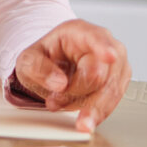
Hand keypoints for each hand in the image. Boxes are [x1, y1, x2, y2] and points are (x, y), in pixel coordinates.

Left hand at [13, 19, 129, 133]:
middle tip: (52, 100)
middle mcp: (105, 43)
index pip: (96, 38)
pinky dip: (93, 112)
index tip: (109, 56)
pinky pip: (111, 103)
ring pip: (108, 93)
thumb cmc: (43, 58)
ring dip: (83, 106)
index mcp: (80, 31)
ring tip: (59, 106)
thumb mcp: (28, 60)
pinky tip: (79, 115)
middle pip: (99, 75)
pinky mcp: (119, 82)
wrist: (53, 67)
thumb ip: (38, 68)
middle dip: (74, 93)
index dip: (103, 47)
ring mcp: (117, 63)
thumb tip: (59, 84)